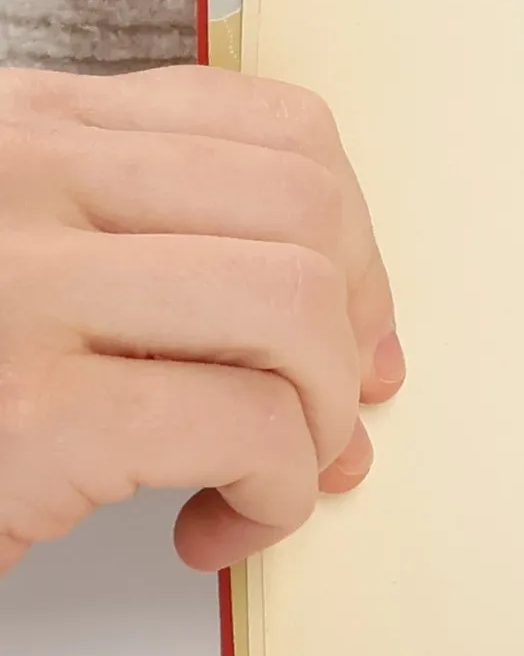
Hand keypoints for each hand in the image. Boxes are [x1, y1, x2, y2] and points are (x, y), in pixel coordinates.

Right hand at [0, 67, 402, 575]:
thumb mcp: (18, 264)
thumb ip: (150, 255)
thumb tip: (354, 338)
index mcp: (25, 128)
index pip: (272, 126)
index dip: (353, 233)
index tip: (356, 319)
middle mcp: (18, 177)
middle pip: (301, 208)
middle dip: (354, 325)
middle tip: (333, 413)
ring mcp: (15, 285)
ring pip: (292, 305)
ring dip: (317, 414)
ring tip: (268, 474)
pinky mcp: (25, 412)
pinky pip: (244, 425)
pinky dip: (274, 494)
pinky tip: (216, 529)